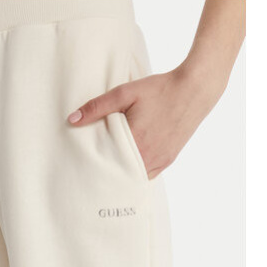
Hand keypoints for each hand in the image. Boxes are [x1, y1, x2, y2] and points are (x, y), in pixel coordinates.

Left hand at [68, 62, 227, 178]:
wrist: (194, 89)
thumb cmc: (159, 89)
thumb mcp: (125, 93)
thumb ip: (97, 107)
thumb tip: (72, 120)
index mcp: (135, 143)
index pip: (107, 165)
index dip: (94, 167)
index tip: (82, 167)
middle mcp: (149, 157)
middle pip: (120, 174)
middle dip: (106, 172)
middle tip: (91, 169)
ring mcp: (160, 160)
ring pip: (135, 177)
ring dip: (122, 173)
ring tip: (108, 166)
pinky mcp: (169, 159)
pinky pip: (148, 174)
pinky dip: (136, 171)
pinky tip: (127, 163)